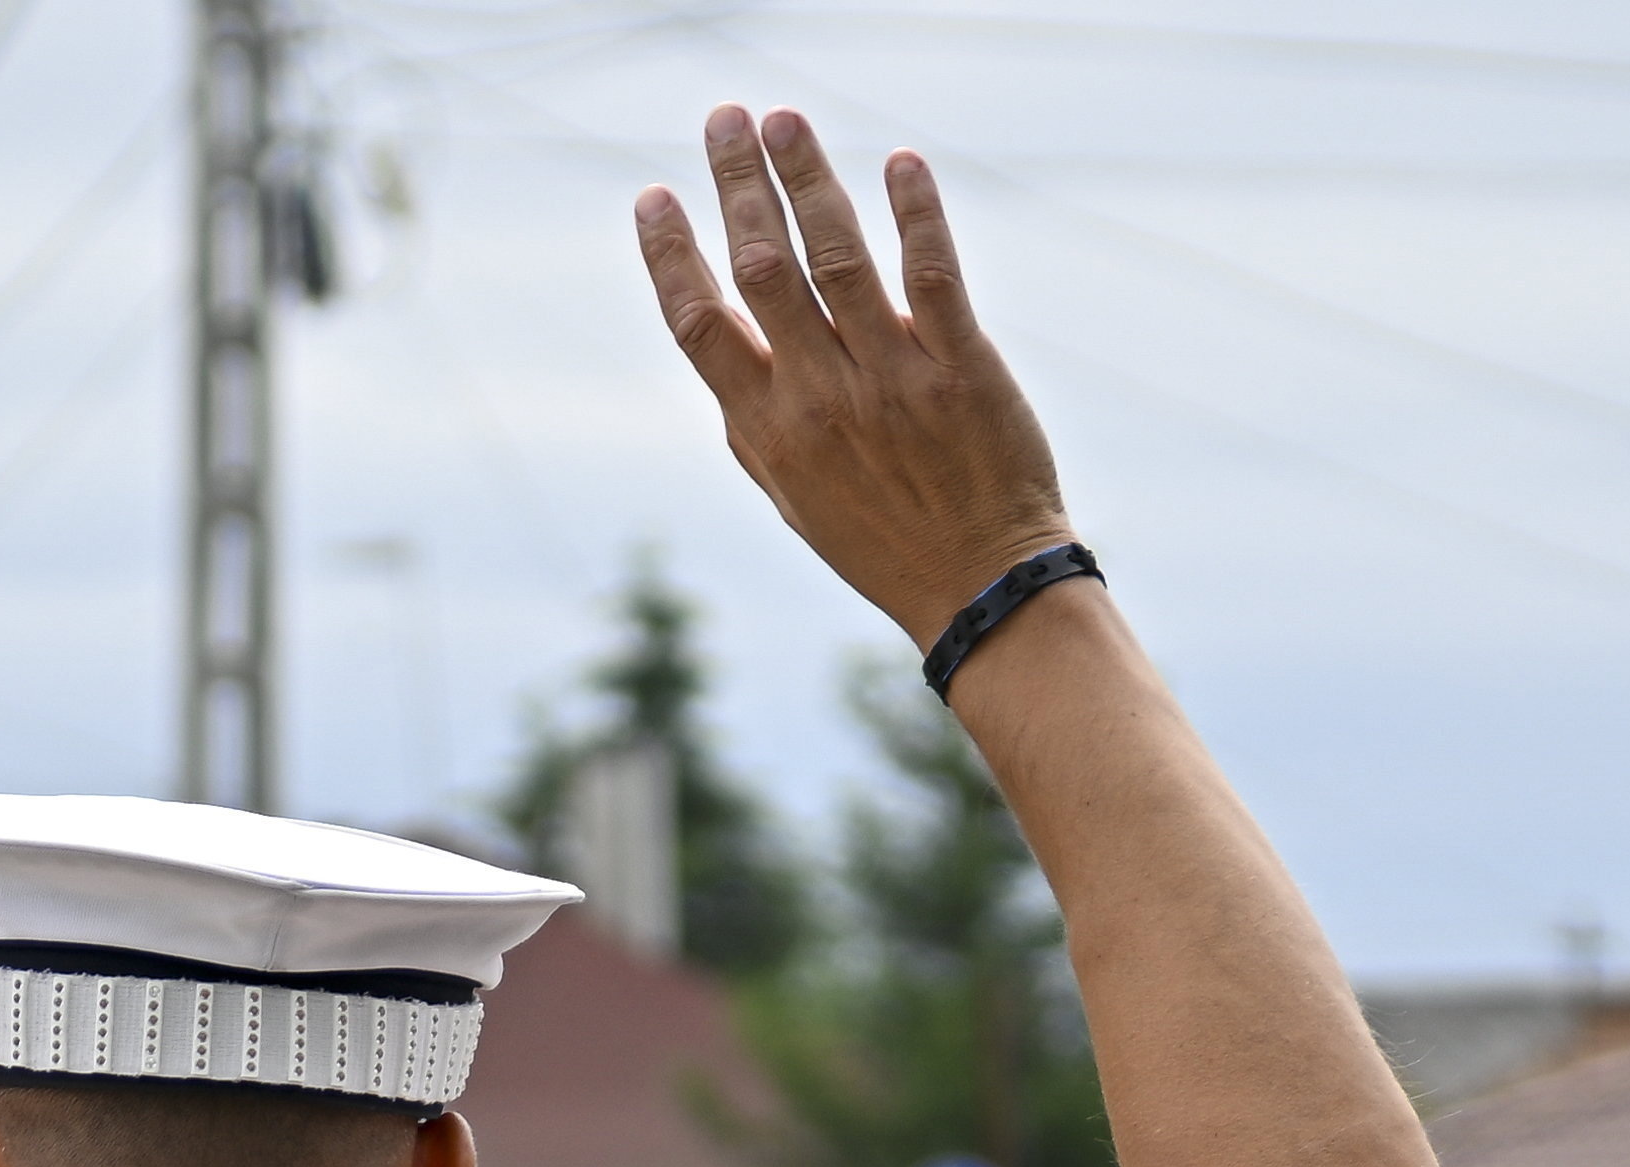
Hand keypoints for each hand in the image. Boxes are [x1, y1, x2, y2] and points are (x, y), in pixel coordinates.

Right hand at [635, 109, 1071, 653]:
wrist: (978, 584)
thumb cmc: (880, 539)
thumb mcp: (793, 495)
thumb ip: (755, 423)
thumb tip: (724, 355)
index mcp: (766, 430)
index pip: (699, 325)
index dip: (671, 256)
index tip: (652, 197)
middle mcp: (818, 397)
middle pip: (761, 270)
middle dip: (736, 186)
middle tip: (723, 118)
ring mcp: (889, 379)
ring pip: (836, 258)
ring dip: (807, 179)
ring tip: (783, 119)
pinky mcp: (961, 366)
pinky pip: (931, 275)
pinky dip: (914, 214)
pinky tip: (898, 163)